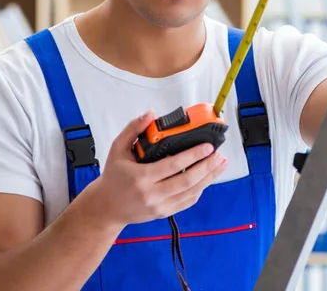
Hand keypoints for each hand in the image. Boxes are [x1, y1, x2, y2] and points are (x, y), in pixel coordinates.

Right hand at [94, 110, 228, 226]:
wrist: (106, 207)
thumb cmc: (113, 177)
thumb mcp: (117, 149)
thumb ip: (133, 129)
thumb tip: (150, 114)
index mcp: (142, 177)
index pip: (174, 165)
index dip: (193, 155)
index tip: (207, 146)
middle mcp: (153, 194)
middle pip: (187, 180)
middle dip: (207, 167)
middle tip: (219, 155)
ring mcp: (160, 206)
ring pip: (191, 192)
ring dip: (209, 178)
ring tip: (220, 165)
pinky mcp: (164, 213)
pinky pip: (187, 202)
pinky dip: (200, 190)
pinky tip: (207, 178)